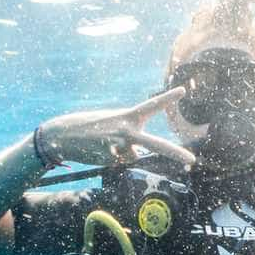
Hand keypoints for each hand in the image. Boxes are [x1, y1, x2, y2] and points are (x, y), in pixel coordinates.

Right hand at [36, 86, 196, 167]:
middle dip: (175, 154)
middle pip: (156, 144)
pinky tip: (98, 153)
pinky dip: (111, 160)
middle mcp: (126, 130)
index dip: (168, 98)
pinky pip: (119, 163)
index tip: (183, 90)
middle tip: (192, 161)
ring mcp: (119, 145)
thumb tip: (138, 153)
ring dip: (121, 154)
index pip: (151, 105)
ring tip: (104, 145)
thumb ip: (129, 134)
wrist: (62, 134)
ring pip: (132, 156)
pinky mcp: (110, 158)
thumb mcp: (111, 123)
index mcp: (127, 116)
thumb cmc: (89, 127)